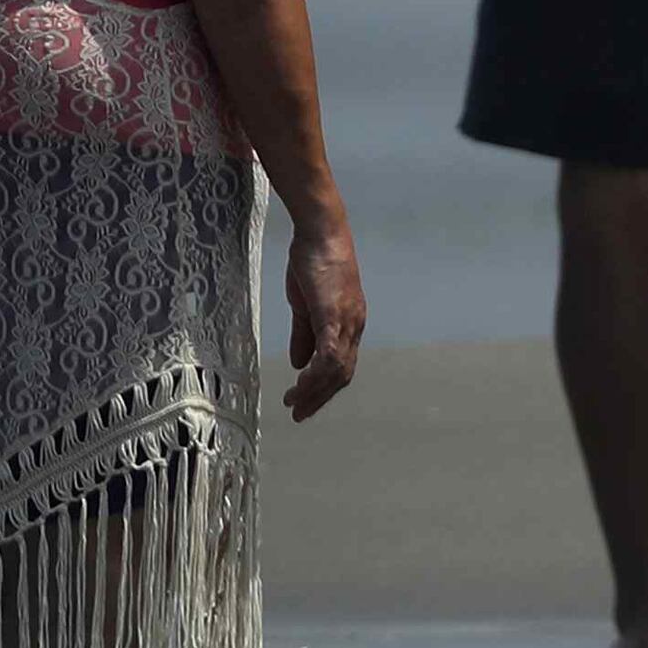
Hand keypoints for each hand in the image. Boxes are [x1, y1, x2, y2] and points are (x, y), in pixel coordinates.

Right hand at [281, 220, 365, 420]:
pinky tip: (302, 381)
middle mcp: (353, 327)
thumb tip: (299, 364)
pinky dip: (317, 371)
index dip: (324, 389)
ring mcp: (347, 320)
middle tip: (298, 414)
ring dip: (315, 389)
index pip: (341, 367)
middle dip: (320, 398)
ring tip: (293, 401)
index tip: (303, 405)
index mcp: (348, 325)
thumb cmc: (313, 264)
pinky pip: (330, 350)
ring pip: (337, 368)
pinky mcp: (335, 313)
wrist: (321, 233)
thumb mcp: (306, 306)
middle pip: (343, 374)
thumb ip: (304, 335)